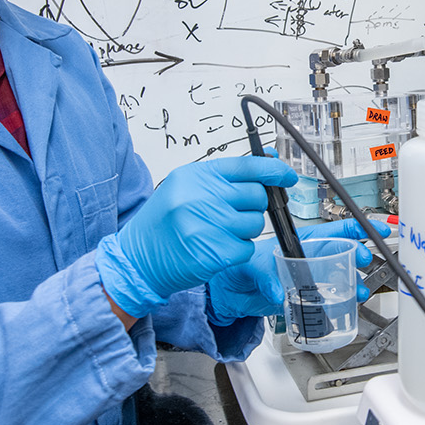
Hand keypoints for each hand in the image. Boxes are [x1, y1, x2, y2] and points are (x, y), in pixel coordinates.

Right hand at [95, 156, 295, 315]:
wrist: (136, 259)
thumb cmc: (162, 224)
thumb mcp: (185, 188)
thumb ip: (222, 178)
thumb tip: (266, 164)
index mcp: (195, 176)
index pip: (247, 166)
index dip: (274, 170)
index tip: (288, 176)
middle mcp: (201, 197)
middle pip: (257, 196)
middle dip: (251, 207)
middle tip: (229, 215)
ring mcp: (208, 225)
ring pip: (255, 223)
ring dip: (243, 231)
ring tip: (216, 233)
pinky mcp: (214, 252)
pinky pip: (246, 248)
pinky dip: (236, 250)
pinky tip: (214, 249)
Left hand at [208, 218, 390, 318]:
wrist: (233, 295)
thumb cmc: (242, 270)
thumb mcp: (251, 267)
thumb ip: (264, 278)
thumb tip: (276, 292)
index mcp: (301, 243)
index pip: (333, 231)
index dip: (357, 229)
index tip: (375, 230)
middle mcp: (310, 259)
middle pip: (344, 253)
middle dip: (359, 256)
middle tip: (364, 261)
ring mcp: (312, 279)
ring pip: (342, 277)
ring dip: (355, 283)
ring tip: (360, 291)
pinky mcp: (309, 298)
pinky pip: (332, 298)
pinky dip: (344, 302)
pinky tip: (349, 305)